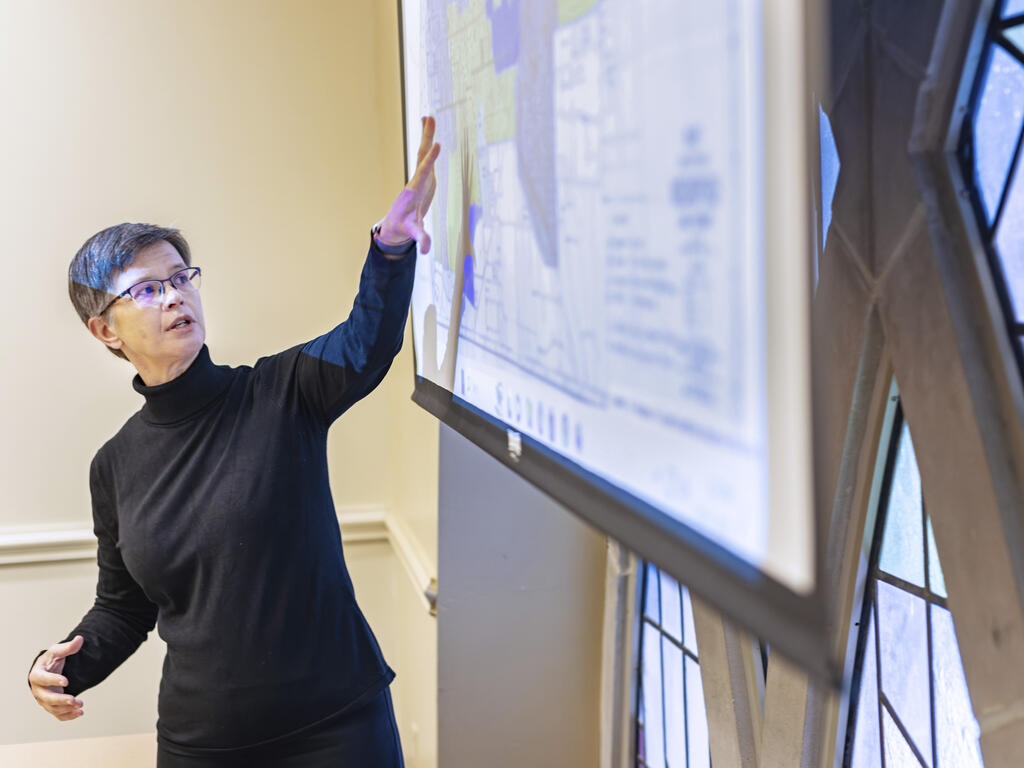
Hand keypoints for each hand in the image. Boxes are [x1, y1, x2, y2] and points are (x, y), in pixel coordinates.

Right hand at [28, 635, 84, 720]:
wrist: (48, 671)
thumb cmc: (51, 660)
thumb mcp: (57, 652)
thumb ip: (68, 647)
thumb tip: (80, 639)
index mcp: (36, 675)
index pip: (42, 679)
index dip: (53, 680)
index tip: (66, 681)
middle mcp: (38, 690)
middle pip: (47, 698)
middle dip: (61, 700)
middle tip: (74, 699)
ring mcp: (44, 700)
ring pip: (52, 708)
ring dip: (66, 709)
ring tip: (81, 705)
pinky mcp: (51, 706)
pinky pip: (58, 714)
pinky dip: (68, 716)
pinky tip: (80, 713)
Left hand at [377, 116, 440, 253]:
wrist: (398, 222)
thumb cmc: (405, 226)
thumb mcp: (413, 232)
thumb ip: (421, 238)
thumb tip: (426, 250)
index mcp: (413, 190)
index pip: (422, 173)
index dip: (429, 161)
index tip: (436, 146)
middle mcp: (415, 180)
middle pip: (421, 157)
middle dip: (426, 140)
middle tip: (430, 120)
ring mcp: (419, 177)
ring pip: (423, 153)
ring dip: (427, 135)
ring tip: (429, 116)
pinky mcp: (423, 176)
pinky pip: (426, 156)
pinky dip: (429, 142)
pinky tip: (429, 128)